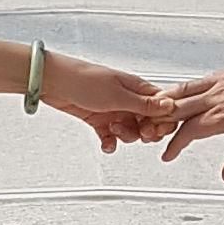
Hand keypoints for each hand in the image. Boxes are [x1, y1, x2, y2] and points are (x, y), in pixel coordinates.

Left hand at [38, 51, 168, 146]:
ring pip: (130, 131)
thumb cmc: (84, 80)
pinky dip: (110, 142)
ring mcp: (113, 109)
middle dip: (144, 131)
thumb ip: (144, 104)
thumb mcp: (118, 95)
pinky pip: (111, 136)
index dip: (161, 121)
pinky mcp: (98, 119)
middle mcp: (127, 99)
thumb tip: (169, 105)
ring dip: (124, 135)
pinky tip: (106, 144)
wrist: (54, 82)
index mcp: (136, 88)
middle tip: (138, 133)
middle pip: (147, 122)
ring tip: (112, 129)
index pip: (161, 106)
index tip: (153, 129)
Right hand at [152, 40, 223, 181]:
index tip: (168, 154)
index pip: (189, 131)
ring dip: (167, 104)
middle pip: (177, 108)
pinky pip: (197, 81)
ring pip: (183, 91)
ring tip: (157, 114)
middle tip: (150, 134)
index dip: (174, 145)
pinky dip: (182, 91)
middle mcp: (220, 95)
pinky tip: (184, 95)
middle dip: (160, 122)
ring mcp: (223, 81)